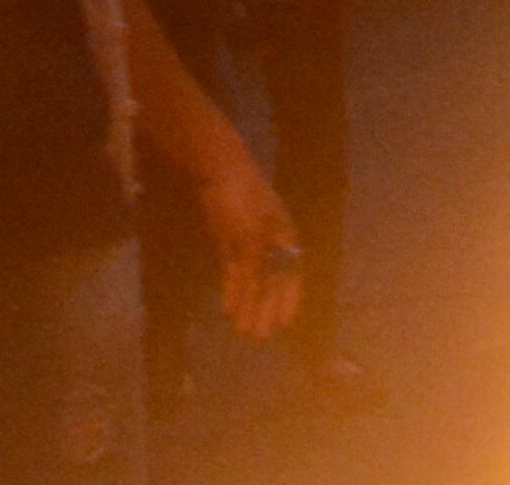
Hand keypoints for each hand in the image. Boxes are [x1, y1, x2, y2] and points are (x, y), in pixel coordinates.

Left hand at [194, 155, 304, 339]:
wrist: (219, 172)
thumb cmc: (242, 202)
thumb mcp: (250, 237)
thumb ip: (253, 269)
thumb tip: (254, 298)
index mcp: (285, 240)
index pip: (291, 278)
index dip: (289, 302)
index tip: (285, 326)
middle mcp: (271, 245)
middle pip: (272, 284)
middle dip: (266, 311)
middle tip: (259, 338)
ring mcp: (250, 244)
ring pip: (252, 282)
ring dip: (248, 306)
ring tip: (242, 331)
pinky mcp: (231, 243)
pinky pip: (235, 274)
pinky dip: (233, 291)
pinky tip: (228, 309)